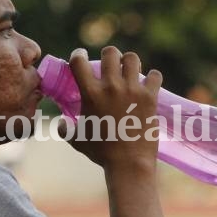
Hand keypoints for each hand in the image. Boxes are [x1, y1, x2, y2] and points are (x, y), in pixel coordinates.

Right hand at [60, 46, 161, 168]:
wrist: (128, 163)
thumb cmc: (100, 152)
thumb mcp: (76, 140)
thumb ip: (64, 128)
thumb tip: (61, 121)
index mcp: (91, 93)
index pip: (79, 61)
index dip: (78, 55)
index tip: (81, 57)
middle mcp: (111, 87)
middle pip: (110, 53)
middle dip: (109, 55)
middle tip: (110, 64)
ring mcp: (132, 90)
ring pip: (133, 59)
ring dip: (129, 63)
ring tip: (129, 71)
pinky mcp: (150, 97)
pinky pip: (154, 75)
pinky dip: (152, 77)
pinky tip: (148, 83)